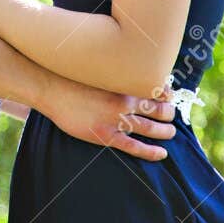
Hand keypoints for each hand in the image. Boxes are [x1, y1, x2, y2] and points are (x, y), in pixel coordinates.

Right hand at [40, 79, 175, 160]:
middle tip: (172, 115)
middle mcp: (125, 101)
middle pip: (159, 109)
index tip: (169, 97)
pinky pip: (134, 146)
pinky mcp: (106, 135)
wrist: (52, 88)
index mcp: (126, 83)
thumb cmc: (75, 77)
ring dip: (165, 131)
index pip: (158, 90)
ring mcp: (116, 119)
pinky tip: (162, 154)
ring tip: (171, 132)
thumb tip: (130, 73)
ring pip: (151, 128)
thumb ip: (118, 73)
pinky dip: (151, 151)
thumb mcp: (101, 69)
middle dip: (169, 113)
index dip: (168, 95)